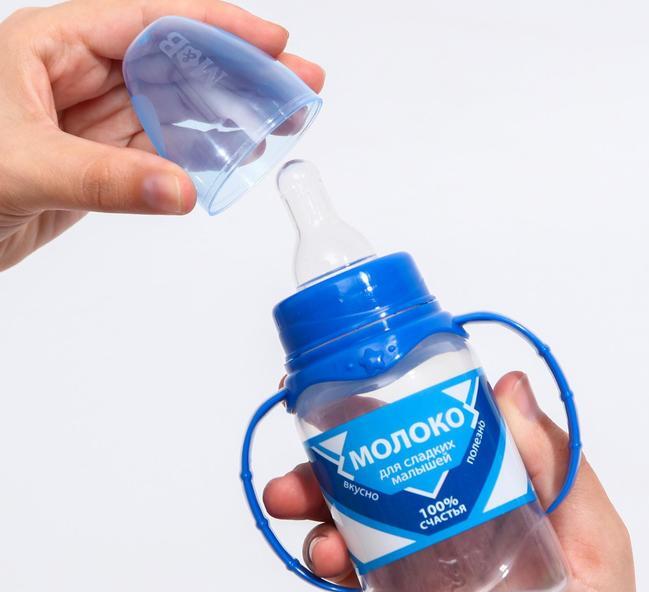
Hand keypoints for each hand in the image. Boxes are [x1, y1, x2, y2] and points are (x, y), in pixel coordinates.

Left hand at [0, 0, 323, 270]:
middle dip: (241, 73)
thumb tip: (181, 190)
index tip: (272, 42)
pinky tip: (234, 158)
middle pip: (177, 64)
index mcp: (54, 46)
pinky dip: (199, 158)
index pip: (151, 21)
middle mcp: (80, 77)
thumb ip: (104, 179)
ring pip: (176, 111)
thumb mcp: (23, 166)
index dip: (218, 27)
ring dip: (229, 116)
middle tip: (298, 85)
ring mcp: (94, 122)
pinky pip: (162, 153)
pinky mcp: (102, 163)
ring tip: (281, 123)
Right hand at [264, 372, 648, 591]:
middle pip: (362, 501)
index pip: (413, 456)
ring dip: (320, 546)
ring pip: (344, 555)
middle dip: (317, 486)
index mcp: (473, 508)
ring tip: (326, 554)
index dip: (372, 431)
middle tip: (291, 484)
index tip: (336, 411)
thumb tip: (509, 385)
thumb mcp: (590, 539)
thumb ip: (553, 464)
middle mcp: (435, 544)